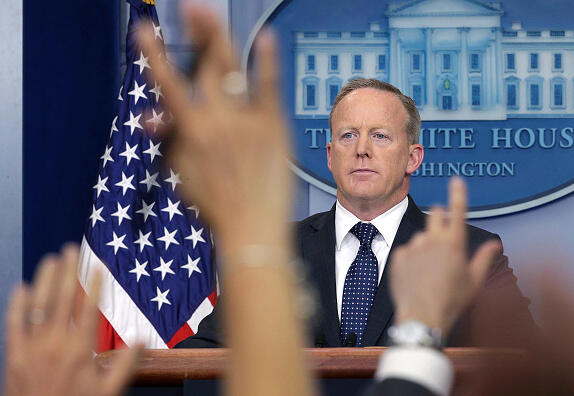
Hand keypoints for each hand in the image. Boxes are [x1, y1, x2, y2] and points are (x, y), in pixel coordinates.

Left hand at [4, 244, 139, 395]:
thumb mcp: (108, 392)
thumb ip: (126, 365)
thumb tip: (141, 340)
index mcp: (79, 350)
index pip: (88, 309)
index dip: (94, 285)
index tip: (97, 266)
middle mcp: (55, 344)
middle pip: (62, 299)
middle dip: (66, 272)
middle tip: (70, 249)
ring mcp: (32, 348)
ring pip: (38, 306)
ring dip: (44, 280)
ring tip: (50, 260)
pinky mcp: (14, 356)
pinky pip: (14, 324)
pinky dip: (17, 305)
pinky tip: (21, 288)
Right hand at [137, 7, 291, 250]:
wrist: (253, 230)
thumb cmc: (216, 206)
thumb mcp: (182, 174)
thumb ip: (169, 139)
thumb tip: (149, 115)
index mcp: (190, 132)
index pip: (167, 83)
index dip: (153, 54)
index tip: (144, 30)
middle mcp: (217, 121)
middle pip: (204, 65)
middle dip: (197, 31)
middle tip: (193, 8)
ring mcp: (248, 121)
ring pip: (233, 69)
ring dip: (221, 38)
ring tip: (212, 16)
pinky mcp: (274, 127)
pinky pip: (270, 87)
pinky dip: (267, 61)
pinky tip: (266, 38)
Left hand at [390, 178, 500, 333]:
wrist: (422, 315)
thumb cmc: (452, 300)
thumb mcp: (473, 281)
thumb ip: (484, 258)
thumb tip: (495, 244)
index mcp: (454, 243)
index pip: (458, 210)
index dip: (458, 193)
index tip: (457, 180)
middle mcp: (433, 239)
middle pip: (435, 214)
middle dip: (439, 217)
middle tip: (442, 237)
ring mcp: (414, 246)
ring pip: (420, 236)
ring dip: (425, 246)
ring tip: (429, 272)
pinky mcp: (398, 255)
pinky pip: (407, 251)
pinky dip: (411, 259)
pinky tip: (416, 276)